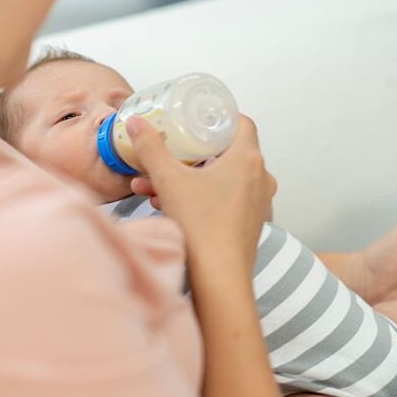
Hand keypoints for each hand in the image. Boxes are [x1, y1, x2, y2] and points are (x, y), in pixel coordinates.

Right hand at [126, 115, 275, 272]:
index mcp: (247, 159)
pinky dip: (199, 198)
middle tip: (169, 153)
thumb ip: (151, 149)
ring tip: (153, 186)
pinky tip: (167, 205)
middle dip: (190, 154)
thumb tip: (137, 123)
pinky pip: (224, 200)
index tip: (196, 120)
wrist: (219, 278)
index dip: (219, 118)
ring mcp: (257, 202)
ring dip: (188, 179)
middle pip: (226, 152)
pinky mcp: (249, 223)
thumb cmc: (200, 225)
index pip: (241, 123)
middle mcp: (259, 178)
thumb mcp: (169, 181)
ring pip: (220, 179)